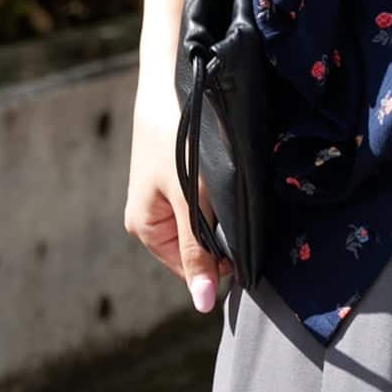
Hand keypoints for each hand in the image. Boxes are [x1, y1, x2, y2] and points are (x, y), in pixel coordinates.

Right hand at [124, 81, 231, 312]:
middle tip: (239, 212)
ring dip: (221, 217)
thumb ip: (197, 252)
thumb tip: (202, 305)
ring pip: (203, 225)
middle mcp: (150, 219)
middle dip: (222, 238)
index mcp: (145, 229)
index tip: (247, 245)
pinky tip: (224, 182)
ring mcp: (162, 199)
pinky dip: (216, 199)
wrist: (171, 85)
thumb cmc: (179, 143)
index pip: (192, 271)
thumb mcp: (191, 201)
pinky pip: (201, 204)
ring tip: (231, 193)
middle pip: (197, 248)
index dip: (221, 264)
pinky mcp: (175, 180)